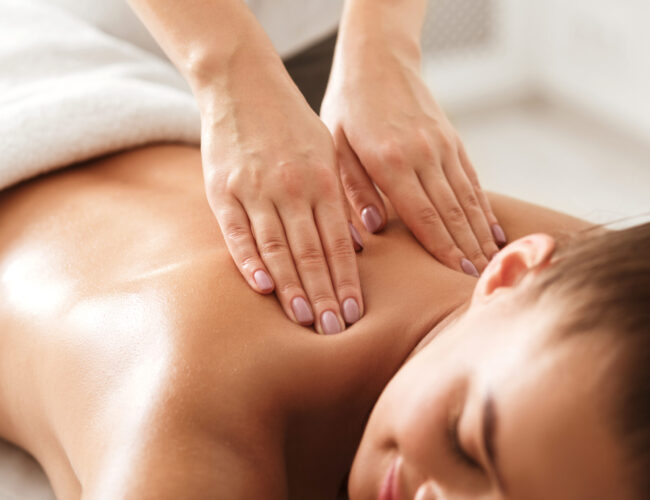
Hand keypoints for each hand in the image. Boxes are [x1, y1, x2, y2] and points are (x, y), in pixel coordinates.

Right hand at [201, 70, 363, 333]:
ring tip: (304, 319)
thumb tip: (355, 245)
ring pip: (278, 247)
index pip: (338, 243)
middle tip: (334, 330)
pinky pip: (237, 231)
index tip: (355, 313)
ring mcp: (255, 189)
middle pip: (311, 252)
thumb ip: (338, 199)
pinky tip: (262, 287)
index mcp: (323, 181)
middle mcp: (292, 188)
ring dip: (292, 287)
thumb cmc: (292, 125)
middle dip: (324, 294)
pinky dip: (249, 260)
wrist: (243, 84)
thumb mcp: (326, 153)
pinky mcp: (222, 189)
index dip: (347, 280)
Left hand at [321, 37, 506, 275]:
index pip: (424, 215)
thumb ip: (353, 186)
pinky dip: (483, 207)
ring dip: (480, 233)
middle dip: (468, 250)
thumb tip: (371, 227)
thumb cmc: (348, 106)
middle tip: (481, 282)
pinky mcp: (452, 140)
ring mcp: (442, 146)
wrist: (378, 60)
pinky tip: (492, 228)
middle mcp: (424, 155)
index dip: (445, 249)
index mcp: (391, 160)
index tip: (461, 275)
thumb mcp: (336, 144)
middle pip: (452, 212)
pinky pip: (472, 179)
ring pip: (467, 198)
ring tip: (493, 263)